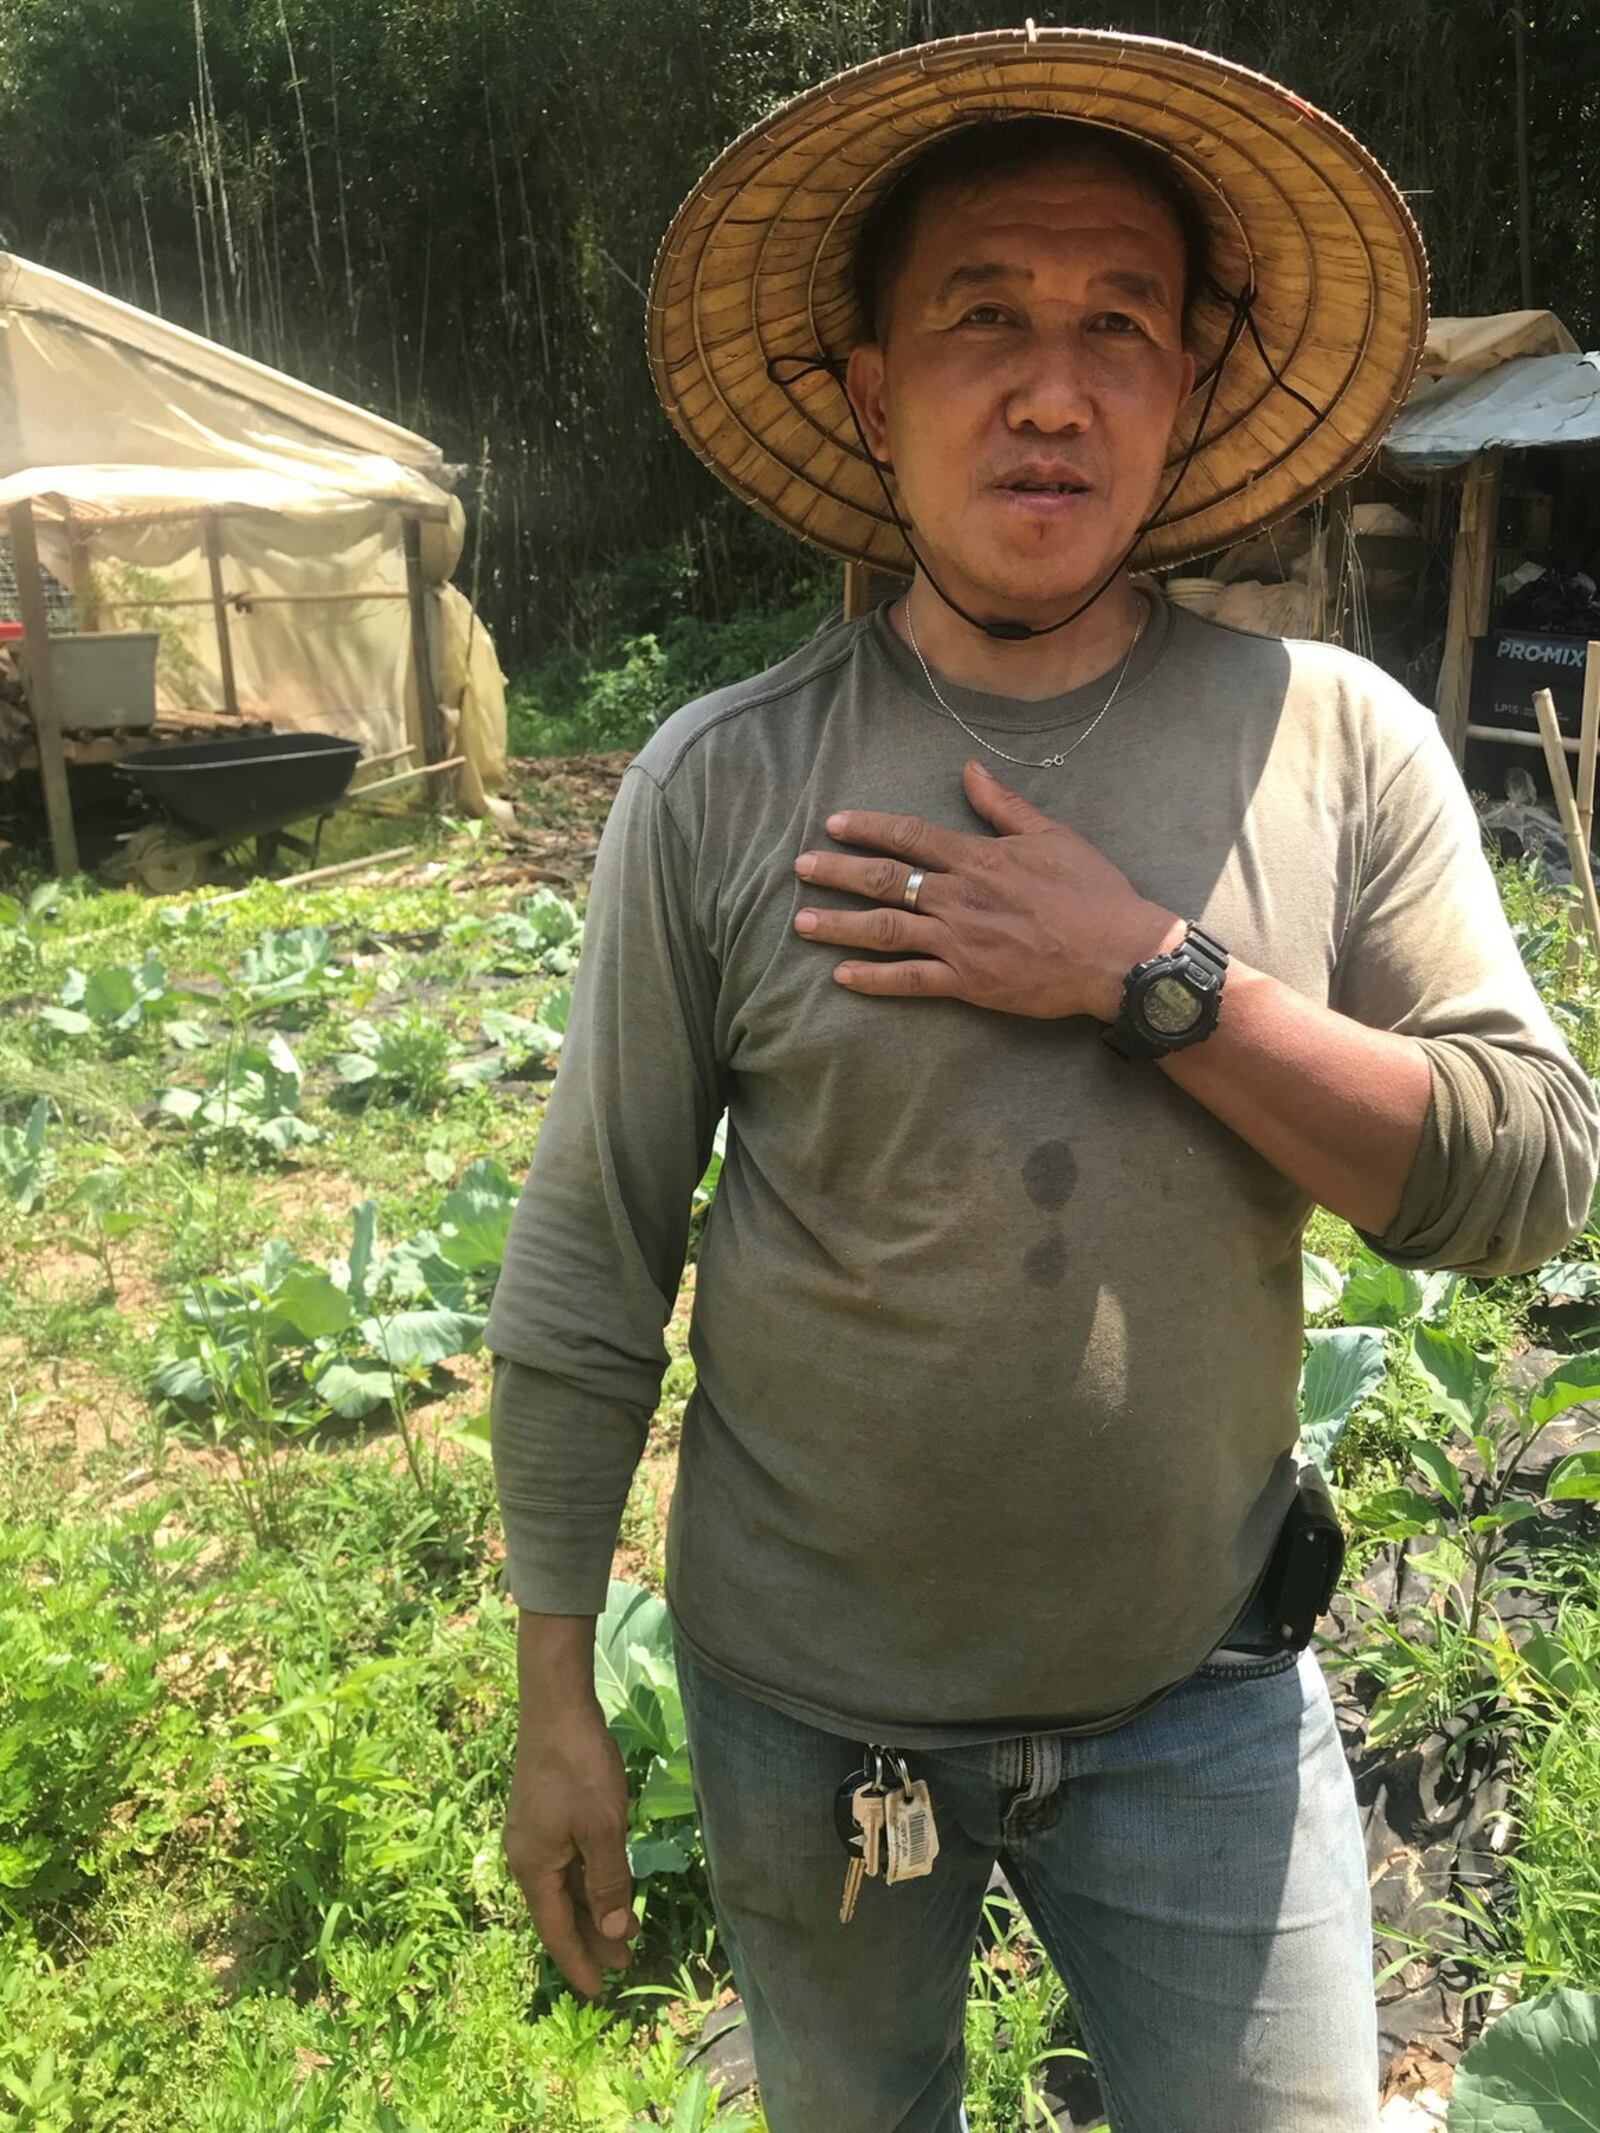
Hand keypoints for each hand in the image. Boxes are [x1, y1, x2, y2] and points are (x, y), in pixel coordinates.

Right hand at [503, 1698, 638, 1998]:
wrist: (556, 1707)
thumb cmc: (580, 1769)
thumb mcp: (603, 1830)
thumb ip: (608, 1883)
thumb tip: (614, 1932)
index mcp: (533, 1868)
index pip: (556, 1930)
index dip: (579, 1961)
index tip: (598, 1991)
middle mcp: (525, 1857)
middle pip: (558, 1911)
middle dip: (592, 1938)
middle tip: (624, 1964)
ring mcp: (531, 1835)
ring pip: (563, 1886)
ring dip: (593, 1909)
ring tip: (626, 1929)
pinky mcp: (542, 1815)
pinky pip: (565, 1863)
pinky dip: (587, 1881)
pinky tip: (608, 1883)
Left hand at [793, 758, 1182, 1019]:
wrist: (1117, 954)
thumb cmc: (1091, 893)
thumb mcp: (1051, 835)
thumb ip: (1003, 805)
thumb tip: (969, 770)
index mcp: (979, 858)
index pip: (910, 836)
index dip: (868, 828)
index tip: (834, 824)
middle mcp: (960, 897)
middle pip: (886, 880)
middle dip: (838, 873)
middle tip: (801, 868)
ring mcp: (960, 943)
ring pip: (886, 930)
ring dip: (840, 925)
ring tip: (802, 922)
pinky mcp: (968, 983)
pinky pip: (910, 981)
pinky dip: (873, 979)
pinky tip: (841, 975)